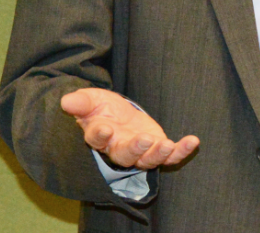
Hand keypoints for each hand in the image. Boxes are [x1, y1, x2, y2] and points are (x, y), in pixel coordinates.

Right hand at [61, 88, 199, 169]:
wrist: (115, 115)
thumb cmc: (98, 108)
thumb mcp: (89, 100)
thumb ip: (80, 102)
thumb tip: (66, 101)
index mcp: (98, 136)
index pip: (97, 139)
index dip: (100, 135)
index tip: (105, 128)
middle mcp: (117, 149)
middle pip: (124, 155)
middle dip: (135, 149)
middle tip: (143, 140)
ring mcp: (138, 152)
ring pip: (147, 160)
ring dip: (158, 154)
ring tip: (168, 144)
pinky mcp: (156, 149)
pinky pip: (170, 157)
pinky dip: (181, 151)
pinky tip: (192, 141)